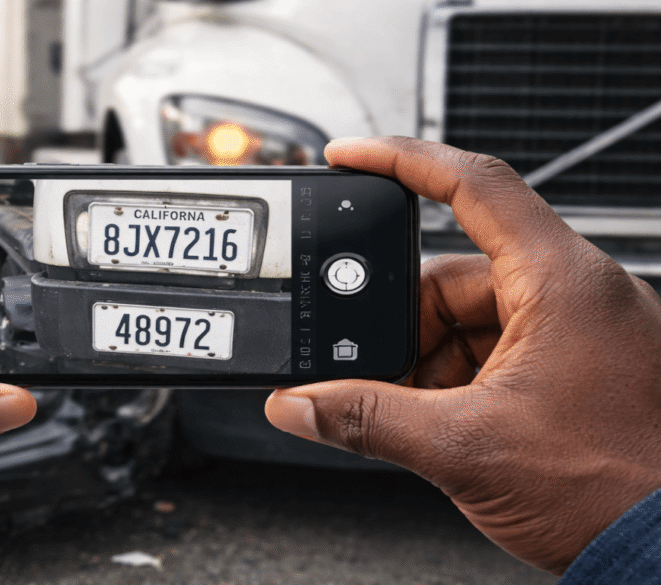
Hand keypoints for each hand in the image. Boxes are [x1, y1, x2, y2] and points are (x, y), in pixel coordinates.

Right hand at [266, 137, 660, 574]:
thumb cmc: (617, 491)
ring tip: (413, 409)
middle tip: (370, 363)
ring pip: (467, 318)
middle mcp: (573, 293)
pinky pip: (490, 350)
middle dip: (401, 322)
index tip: (349, 157)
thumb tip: (300, 403)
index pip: (472, 185)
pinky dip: (452, 380)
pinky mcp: (570, 366)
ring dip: (424, 360)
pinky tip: (437, 419)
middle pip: (452, 273)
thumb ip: (368, 420)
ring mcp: (574, 330)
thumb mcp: (467, 449)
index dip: (401, 161)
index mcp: (560, 282)